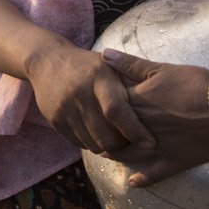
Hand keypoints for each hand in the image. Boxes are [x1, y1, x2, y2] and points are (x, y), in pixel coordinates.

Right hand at [24, 45, 155, 157]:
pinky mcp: (54, 120)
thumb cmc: (88, 65)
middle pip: (106, 134)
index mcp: (98, 78)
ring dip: (109, 148)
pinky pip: (79, 143)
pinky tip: (100, 136)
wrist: (46, 61)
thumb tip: (163, 100)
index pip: (117, 110)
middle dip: (124, 145)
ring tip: (119, 141)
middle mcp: (79, 93)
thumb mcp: (109, 64)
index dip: (135, 130)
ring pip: (93, 143)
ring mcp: (64, 108)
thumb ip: (132, 79)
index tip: (150, 143)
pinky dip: (93, 144)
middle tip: (135, 144)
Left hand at [101, 49, 208, 186]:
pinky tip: (132, 183)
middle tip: (96, 130)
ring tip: (107, 151)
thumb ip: (131, 64)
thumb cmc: (197, 85)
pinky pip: (155, 174)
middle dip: (104, 131)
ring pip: (128, 154)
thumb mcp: (162, 69)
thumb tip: (104, 54)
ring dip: (116, 153)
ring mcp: (157, 147)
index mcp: (137, 104)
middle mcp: (141, 128)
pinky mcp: (174, 161)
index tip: (92, 105)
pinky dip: (142, 179)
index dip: (99, 106)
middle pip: (114, 132)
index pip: (108, 106)